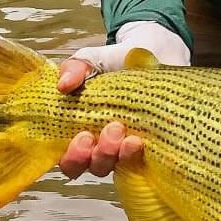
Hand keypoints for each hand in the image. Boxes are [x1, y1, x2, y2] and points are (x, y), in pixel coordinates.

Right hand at [56, 21, 190, 178]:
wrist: (157, 52)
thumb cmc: (118, 62)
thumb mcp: (93, 60)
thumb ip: (75, 68)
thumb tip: (63, 85)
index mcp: (84, 131)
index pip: (71, 161)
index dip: (74, 158)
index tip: (84, 137)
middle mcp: (106, 145)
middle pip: (96, 168)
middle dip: (100, 156)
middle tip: (112, 129)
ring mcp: (131, 148)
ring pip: (121, 167)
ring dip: (122, 155)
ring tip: (131, 137)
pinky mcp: (155, 145)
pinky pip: (147, 161)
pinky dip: (143, 154)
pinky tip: (144, 141)